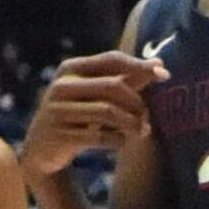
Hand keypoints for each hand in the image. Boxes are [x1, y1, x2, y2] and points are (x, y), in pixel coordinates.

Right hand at [19, 54, 166, 178]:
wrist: (43, 148)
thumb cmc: (77, 115)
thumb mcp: (96, 94)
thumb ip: (126, 79)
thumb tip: (159, 65)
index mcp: (70, 69)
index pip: (111, 59)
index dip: (139, 65)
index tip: (165, 75)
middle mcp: (60, 86)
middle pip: (112, 86)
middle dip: (137, 103)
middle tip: (147, 117)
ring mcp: (57, 111)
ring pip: (108, 112)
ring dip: (132, 123)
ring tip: (142, 131)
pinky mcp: (59, 135)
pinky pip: (100, 137)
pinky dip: (118, 140)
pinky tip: (123, 142)